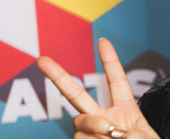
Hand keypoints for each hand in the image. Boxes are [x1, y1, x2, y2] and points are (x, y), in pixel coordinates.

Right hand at [37, 38, 160, 138]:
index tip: (103, 40)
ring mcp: (91, 135)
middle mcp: (104, 120)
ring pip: (79, 123)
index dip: (110, 61)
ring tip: (112, 136)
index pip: (116, 82)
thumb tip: (106, 131)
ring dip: (94, 127)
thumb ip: (128, 132)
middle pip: (76, 96)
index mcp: (126, 112)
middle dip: (58, 77)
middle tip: (41, 59)